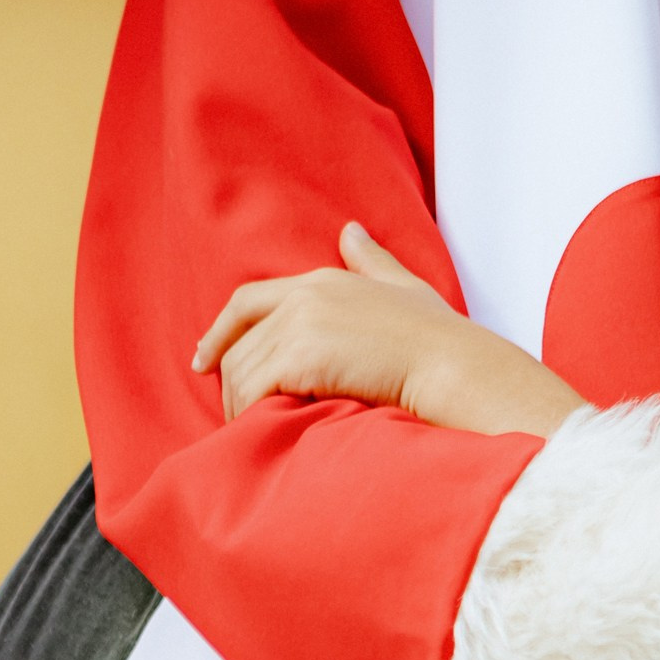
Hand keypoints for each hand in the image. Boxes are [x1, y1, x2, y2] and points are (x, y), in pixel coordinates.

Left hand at [193, 223, 585, 437]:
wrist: (454, 365)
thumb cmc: (440, 337)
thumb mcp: (404, 288)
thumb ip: (372, 261)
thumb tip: (350, 230)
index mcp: (323, 280)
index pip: (247, 301)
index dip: (219, 332)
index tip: (204, 359)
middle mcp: (304, 296)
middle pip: (239, 344)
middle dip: (230, 380)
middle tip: (237, 413)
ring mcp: (301, 325)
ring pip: (241, 370)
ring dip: (241, 404)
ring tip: (253, 429)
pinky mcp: (302, 357)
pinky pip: (254, 389)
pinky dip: (252, 414)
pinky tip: (266, 429)